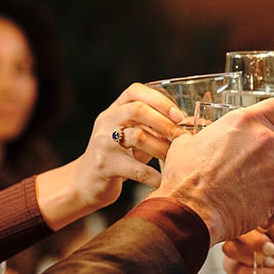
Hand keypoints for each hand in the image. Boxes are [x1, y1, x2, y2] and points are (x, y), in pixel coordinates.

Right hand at [35, 84, 185, 227]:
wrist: (85, 182)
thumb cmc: (117, 157)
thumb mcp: (130, 135)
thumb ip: (152, 126)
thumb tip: (188, 122)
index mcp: (114, 109)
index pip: (136, 91)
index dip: (160, 100)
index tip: (179, 115)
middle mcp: (106, 121)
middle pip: (137, 110)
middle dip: (164, 122)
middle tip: (181, 137)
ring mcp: (103, 142)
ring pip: (137, 137)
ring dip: (162, 148)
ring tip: (176, 159)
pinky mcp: (104, 165)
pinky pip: (135, 168)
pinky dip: (153, 175)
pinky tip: (163, 180)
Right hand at [156, 93, 273, 244]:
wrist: (190, 210)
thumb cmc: (185, 179)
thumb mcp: (187, 145)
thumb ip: (202, 138)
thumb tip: (195, 141)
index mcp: (245, 121)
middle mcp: (264, 140)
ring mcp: (273, 168)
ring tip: (263, 195)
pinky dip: (272, 207)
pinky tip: (256, 211)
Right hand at [221, 208, 273, 273]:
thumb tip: (264, 221)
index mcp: (251, 212)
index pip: (242, 211)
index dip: (253, 222)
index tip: (270, 232)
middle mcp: (239, 228)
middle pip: (232, 230)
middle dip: (253, 242)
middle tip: (272, 250)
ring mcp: (235, 247)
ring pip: (230, 249)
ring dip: (253, 258)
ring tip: (273, 262)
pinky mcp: (234, 267)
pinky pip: (235, 271)